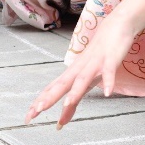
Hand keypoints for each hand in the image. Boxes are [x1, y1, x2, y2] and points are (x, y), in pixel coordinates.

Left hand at [26, 11, 137, 127]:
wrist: (116, 25)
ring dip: (75, 92)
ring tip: (66, 105)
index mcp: (72, 73)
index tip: (28, 117)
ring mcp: (95, 63)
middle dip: (49, 98)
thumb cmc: (99, 53)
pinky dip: (108, 81)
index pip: (53, 89)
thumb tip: (63, 118)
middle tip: (37, 110)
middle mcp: (80, 68)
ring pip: (82, 78)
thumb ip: (75, 99)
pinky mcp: (110, 59)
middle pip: (63, 84)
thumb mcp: (87, 79)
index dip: (40, 102)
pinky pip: (109, 71)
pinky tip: (107, 92)